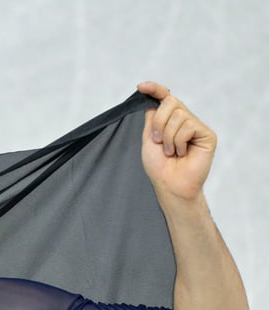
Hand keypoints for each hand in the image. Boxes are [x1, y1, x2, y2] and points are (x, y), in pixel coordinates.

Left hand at [137, 81, 215, 201]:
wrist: (169, 184)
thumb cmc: (159, 166)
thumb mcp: (149, 139)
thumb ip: (151, 119)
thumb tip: (151, 100)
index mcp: (170, 121)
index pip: (165, 98)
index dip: (155, 89)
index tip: (141, 86)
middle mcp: (184, 120)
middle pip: (170, 102)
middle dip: (158, 122)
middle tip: (157, 141)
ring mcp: (196, 126)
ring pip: (179, 115)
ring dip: (167, 136)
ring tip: (171, 152)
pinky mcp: (207, 134)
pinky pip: (188, 126)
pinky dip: (179, 141)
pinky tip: (181, 153)